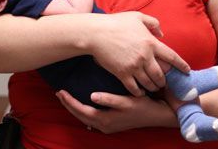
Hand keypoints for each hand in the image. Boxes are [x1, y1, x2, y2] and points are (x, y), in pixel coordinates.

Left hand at [55, 90, 176, 132]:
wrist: (158, 115)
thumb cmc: (143, 106)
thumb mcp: (127, 101)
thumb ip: (109, 99)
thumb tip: (92, 96)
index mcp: (106, 120)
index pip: (81, 111)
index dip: (70, 101)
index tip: (61, 91)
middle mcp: (105, 125)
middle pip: (80, 115)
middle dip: (68, 104)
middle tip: (59, 93)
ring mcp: (108, 126)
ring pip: (85, 117)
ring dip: (74, 107)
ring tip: (66, 97)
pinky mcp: (112, 123)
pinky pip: (91, 117)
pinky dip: (83, 110)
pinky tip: (82, 103)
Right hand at [88, 12, 189, 95]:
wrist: (95, 33)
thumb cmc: (115, 22)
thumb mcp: (136, 16)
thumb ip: (153, 23)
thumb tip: (162, 34)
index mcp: (151, 43)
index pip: (172, 57)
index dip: (182, 65)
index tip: (187, 71)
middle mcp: (145, 57)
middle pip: (161, 75)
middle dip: (164, 80)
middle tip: (164, 82)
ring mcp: (134, 66)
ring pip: (149, 83)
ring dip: (153, 87)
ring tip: (153, 87)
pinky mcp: (122, 73)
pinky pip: (134, 88)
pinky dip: (139, 92)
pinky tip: (140, 92)